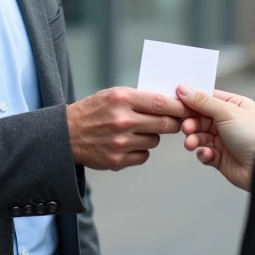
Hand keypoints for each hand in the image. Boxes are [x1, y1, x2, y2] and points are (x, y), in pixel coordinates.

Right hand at [66, 87, 188, 170]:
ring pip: (155, 141)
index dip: (179, 107)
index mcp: (121, 99)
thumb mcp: (112, 95)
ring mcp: (120, 142)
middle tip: (176, 122)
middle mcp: (122, 120)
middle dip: (174, 123)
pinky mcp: (117, 160)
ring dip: (152, 136)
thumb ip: (139, 98)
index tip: (189, 108)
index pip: (161, 103)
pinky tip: (129, 143)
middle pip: (164, 124)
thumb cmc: (92, 110)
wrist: (65, 134)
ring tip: (138, 130)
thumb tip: (169, 102)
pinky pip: (144, 156)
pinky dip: (141, 150)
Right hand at [177, 85, 254, 191]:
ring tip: (192, 143)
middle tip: (186, 127)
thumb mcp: (226, 112)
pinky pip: (203, 152)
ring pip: (199, 135)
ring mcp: (223, 139)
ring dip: (193, 139)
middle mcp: (228, 121)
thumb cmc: (252, 136)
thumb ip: (202, 101)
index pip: (207, 98)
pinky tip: (208, 154)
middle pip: (199, 118)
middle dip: (191, 123)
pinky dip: (202, 153)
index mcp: (234, 105)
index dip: (191, 101)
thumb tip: (183, 88)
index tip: (176, 101)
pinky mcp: (219, 157)